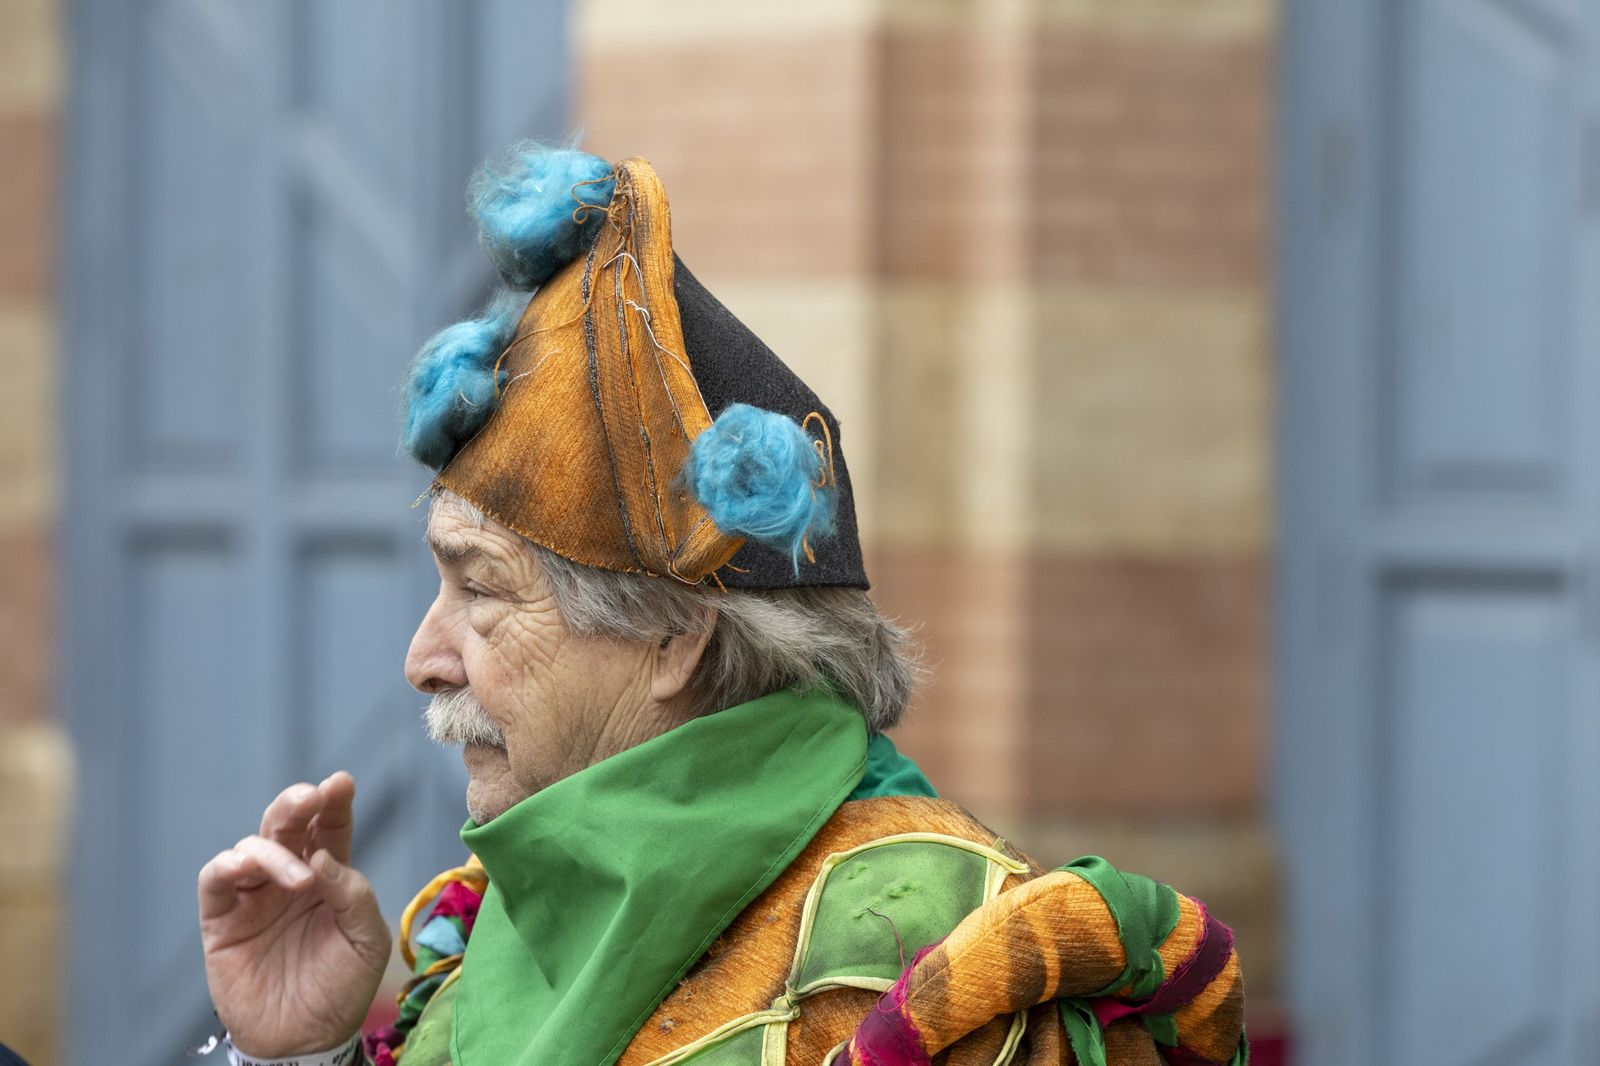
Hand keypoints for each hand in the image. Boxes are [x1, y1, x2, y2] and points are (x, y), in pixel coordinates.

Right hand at [198, 771, 391, 1057]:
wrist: (306, 1040)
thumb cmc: (342, 988)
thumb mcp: (366, 940)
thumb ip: (352, 895)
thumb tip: (323, 857)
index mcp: (328, 876)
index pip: (330, 828)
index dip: (334, 803)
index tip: (341, 782)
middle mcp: (289, 878)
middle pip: (287, 825)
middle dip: (298, 803)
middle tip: (312, 797)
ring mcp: (253, 897)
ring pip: (251, 846)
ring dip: (273, 849)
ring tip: (301, 879)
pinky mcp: (221, 921)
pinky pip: (214, 880)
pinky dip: (227, 865)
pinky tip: (247, 868)